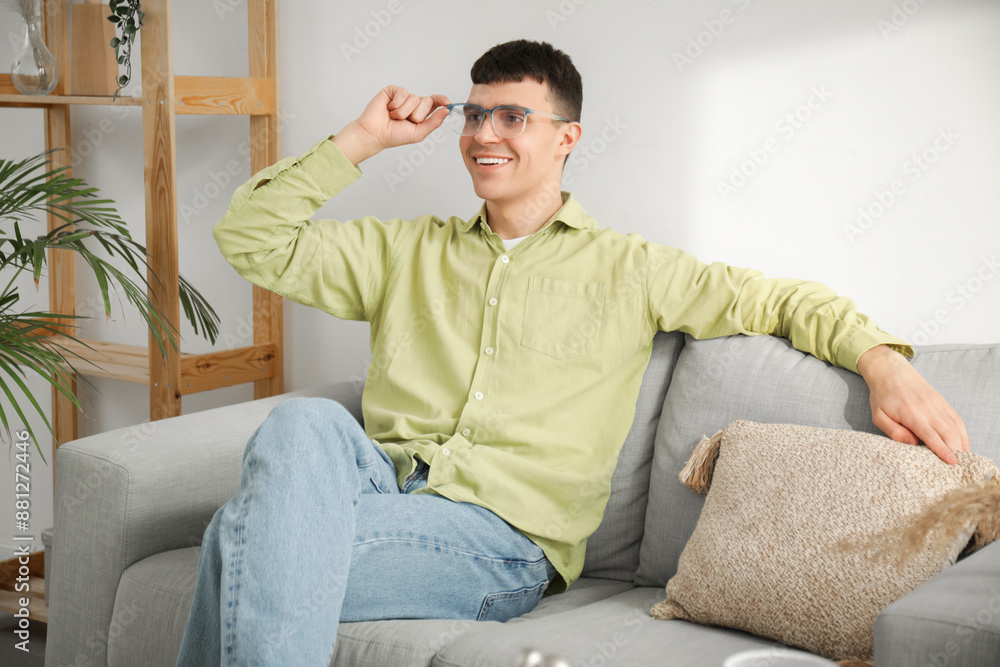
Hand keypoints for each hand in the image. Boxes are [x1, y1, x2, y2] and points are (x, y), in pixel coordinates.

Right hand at [333, 86, 449, 164]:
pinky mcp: (392, 91)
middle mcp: (413, 104)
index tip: (446, 102)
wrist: (375, 133)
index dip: (441, 100)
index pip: (434, 103)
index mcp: (420, 113)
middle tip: (404, 121)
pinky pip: (403, 93)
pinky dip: (396, 104)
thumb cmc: (394, 136)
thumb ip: (433, 122)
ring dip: (403, 112)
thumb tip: (446, 111)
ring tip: (394, 117)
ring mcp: (403, 96)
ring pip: (414, 98)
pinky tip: (389, 109)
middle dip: (416, 114)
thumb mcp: (418, 133)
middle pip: (426, 101)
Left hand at [857, 344, 969, 463]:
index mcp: (912, 414)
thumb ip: (895, 432)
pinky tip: (963, 443)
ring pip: (955, 427)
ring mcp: (937, 404)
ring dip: (961, 443)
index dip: (943, 450)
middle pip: (948, 433)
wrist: (890, 371)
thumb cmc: (882, 396)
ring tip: (962, 458)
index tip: (952, 463)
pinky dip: (962, 432)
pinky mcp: (941, 401)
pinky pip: (956, 418)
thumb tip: (912, 444)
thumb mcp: (879, 416)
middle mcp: (928, 409)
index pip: (931, 436)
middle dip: (955, 451)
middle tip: (956, 467)